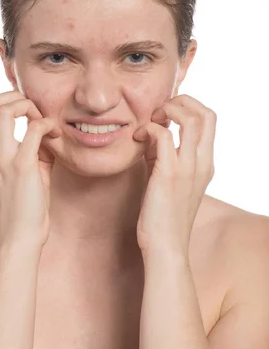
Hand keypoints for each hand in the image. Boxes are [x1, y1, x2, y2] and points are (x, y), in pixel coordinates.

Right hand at [0, 91, 61, 251]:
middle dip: (12, 96)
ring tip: (43, 121)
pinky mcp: (22, 167)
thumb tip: (46, 130)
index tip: (28, 112)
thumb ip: (30, 149)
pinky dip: (47, 124)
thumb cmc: (25, 208)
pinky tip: (56, 135)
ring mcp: (3, 159)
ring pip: (4, 110)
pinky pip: (33, 129)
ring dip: (28, 106)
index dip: (5, 100)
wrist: (20, 239)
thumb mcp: (23, 173)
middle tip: (33, 110)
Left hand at [133, 94, 216, 257]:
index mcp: (206, 163)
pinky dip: (149, 128)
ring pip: (191, 118)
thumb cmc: (163, 216)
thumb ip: (166, 155)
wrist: (165, 248)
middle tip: (158, 112)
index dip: (188, 107)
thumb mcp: (170, 180)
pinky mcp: (169, 174)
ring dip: (166, 110)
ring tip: (149, 121)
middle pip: (207, 113)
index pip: (210, 119)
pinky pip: (164, 135)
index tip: (165, 114)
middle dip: (181, 101)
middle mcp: (202, 162)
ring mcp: (188, 167)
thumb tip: (152, 134)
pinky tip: (137, 138)